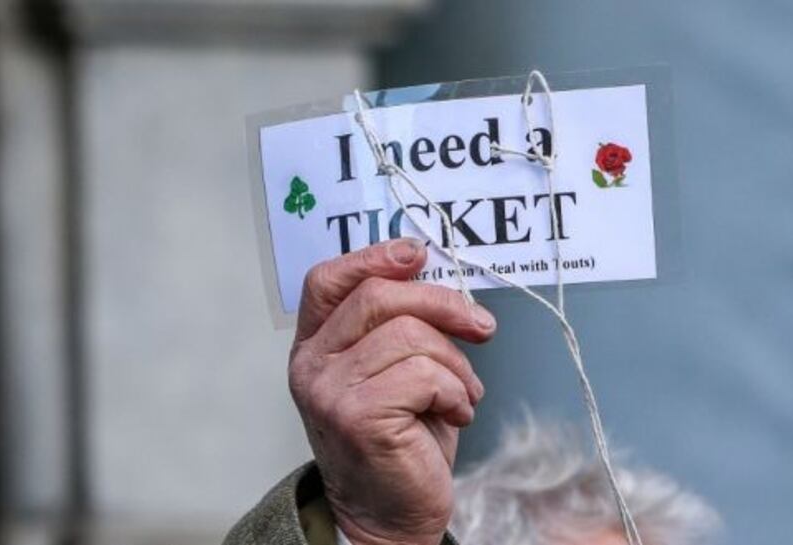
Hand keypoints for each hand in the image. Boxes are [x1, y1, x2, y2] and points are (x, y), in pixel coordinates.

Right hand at [289, 238, 495, 544]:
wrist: (389, 516)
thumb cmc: (399, 440)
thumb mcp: (393, 370)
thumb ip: (397, 324)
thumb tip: (430, 272)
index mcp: (315, 345)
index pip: (328, 280)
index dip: (374, 257)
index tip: (419, 253)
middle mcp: (311, 364)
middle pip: (379, 296)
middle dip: (443, 304)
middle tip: (481, 327)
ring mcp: (329, 391)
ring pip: (411, 336)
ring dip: (456, 364)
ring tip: (462, 395)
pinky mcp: (357, 416)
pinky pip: (425, 375)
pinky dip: (455, 392)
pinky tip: (454, 415)